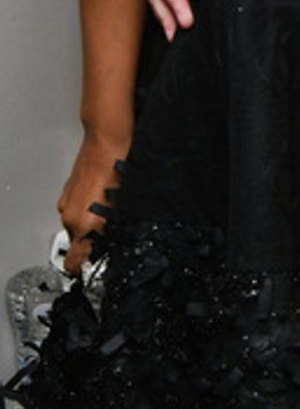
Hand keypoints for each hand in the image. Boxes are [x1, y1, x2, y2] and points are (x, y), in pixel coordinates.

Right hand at [57, 130, 124, 271]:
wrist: (108, 140)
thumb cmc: (121, 167)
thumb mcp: (123, 209)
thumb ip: (114, 233)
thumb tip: (112, 247)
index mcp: (83, 224)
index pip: (74, 263)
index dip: (86, 268)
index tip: (97, 266)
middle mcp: (69, 215)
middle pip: (77, 245)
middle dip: (93, 243)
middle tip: (113, 233)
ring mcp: (66, 201)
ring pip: (76, 226)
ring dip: (91, 225)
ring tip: (111, 211)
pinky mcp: (68, 190)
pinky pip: (76, 209)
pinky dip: (87, 210)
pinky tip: (104, 198)